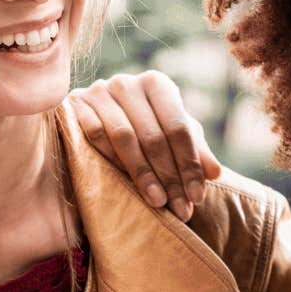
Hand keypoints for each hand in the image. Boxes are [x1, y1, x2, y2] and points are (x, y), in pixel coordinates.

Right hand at [69, 71, 222, 219]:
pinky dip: (112, 161)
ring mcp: (98, 91)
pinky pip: (95, 136)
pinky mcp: (74, 105)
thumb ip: (196, 151)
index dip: (189, 164)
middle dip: (169, 176)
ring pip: (124, 137)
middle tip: (181, 209)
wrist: (98, 115)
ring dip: (143, 174)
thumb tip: (216, 173)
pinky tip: (125, 184)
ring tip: (158, 202)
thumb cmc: (145, 126)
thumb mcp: (173, 135)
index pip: (178, 127)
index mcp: (156, 84)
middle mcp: (127, 83)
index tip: (197, 197)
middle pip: (153, 136)